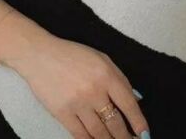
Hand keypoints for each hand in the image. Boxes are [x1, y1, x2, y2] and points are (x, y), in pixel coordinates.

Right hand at [14, 33, 149, 138]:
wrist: (40, 55)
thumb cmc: (73, 55)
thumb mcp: (101, 58)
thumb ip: (119, 78)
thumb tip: (135, 99)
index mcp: (106, 75)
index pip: (128, 104)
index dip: (138, 121)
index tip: (145, 134)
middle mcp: (94, 91)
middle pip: (115, 123)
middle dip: (125, 137)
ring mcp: (78, 104)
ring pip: (99, 133)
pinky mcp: (63, 114)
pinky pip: (80, 135)